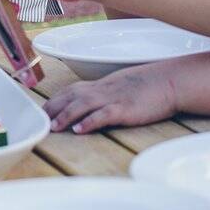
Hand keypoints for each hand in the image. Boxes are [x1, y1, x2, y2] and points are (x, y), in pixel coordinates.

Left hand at [43, 63, 177, 133]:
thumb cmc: (149, 85)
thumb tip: (91, 106)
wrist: (171, 81)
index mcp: (101, 85)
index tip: (42, 111)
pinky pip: (104, 115)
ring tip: (53, 128)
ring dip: (66, 116)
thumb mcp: (122, 87)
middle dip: (54, 108)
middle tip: (39, 121)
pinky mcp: (125, 109)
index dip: (55, 101)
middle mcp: (103, 90)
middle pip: (72, 97)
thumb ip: (105, 94)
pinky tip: (79, 129)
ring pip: (83, 105)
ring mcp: (114, 98)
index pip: (71, 90)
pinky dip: (90, 121)